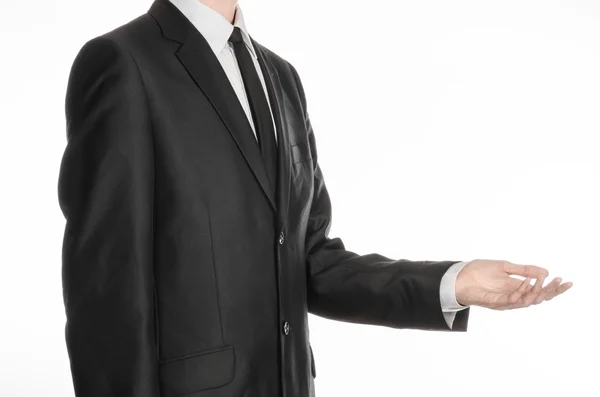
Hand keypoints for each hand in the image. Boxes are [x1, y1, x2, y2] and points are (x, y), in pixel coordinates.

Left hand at [455, 259, 572, 309]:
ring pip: (528, 301)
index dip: (554, 288)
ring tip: (545, 279)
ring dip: (538, 290)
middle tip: (560, 282)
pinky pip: (512, 299)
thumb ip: (524, 270)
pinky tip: (527, 281)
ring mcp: (505, 301)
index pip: (540, 291)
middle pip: (538, 298)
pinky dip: (521, 290)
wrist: (458, 277)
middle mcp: (513, 296)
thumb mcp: (505, 267)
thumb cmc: (478, 272)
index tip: (568, 282)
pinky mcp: (496, 302)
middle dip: (551, 291)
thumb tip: (545, 272)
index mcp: (517, 288)